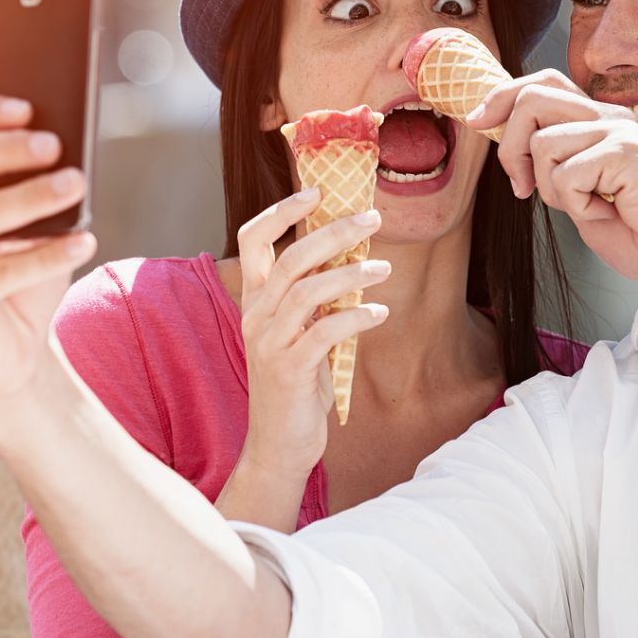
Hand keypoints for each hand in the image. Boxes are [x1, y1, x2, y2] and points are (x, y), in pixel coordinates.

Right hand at [0, 96, 97, 406]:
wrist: (16, 357)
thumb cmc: (25, 279)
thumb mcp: (32, 225)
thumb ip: (34, 185)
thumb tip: (67, 142)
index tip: (27, 106)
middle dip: (3, 148)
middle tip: (55, 145)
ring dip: (32, 195)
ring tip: (78, 184)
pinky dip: (47, 254)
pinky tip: (84, 242)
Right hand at [233, 190, 389, 482]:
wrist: (278, 446)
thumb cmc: (295, 386)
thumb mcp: (300, 335)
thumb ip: (314, 300)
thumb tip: (353, 259)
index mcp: (254, 301)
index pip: (252, 239)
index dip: (281, 210)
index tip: (317, 191)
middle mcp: (255, 316)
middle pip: (289, 257)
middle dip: (332, 232)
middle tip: (372, 217)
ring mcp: (268, 343)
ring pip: (306, 291)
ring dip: (350, 274)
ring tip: (384, 268)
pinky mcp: (288, 370)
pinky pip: (324, 333)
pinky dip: (355, 317)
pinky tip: (380, 311)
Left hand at [470, 73, 637, 287]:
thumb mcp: (583, 192)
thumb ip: (554, 168)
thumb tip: (513, 152)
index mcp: (599, 120)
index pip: (541, 83)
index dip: (501, 96)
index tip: (477, 121)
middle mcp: (608, 116)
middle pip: (531, 97)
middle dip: (510, 147)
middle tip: (520, 188)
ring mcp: (617, 130)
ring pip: (543, 142)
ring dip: (551, 188)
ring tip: (588, 206)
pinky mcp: (624, 151)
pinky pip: (566, 175)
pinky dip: (577, 207)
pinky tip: (609, 212)